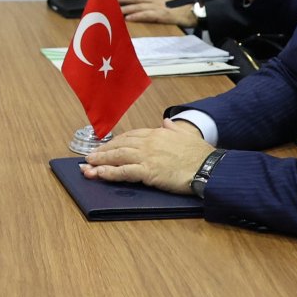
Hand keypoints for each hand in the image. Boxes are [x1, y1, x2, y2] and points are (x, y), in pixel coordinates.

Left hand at [80, 119, 211, 193]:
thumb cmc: (201, 154)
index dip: (116, 141)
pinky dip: (109, 172)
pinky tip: (99, 174)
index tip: (107, 146)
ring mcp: (147, 156)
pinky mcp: (148, 171)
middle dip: (103, 151)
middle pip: (120, 145)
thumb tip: (167, 121)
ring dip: (101, 161)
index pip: (131, 135)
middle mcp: (149, 143)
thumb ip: (174, 128)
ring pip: (118, 157)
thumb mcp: (187, 135)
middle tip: (90, 157)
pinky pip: (124, 172)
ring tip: (88, 166)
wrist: (209, 167)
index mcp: (157, 133)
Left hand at [117, 0, 194, 28]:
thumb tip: (154, 1)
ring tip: (113, 10)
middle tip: (108, 0)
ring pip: (138, 6)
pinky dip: (137, 16)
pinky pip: (147, 15)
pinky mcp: (162, 14)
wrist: (198, 9)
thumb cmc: (188, 5)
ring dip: (125, 8)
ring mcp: (159, 5)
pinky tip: (128, 19)